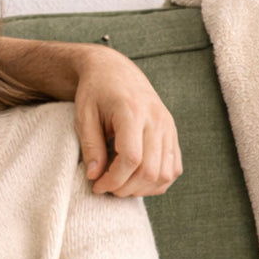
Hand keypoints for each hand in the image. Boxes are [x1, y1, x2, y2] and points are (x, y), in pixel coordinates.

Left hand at [73, 47, 182, 196]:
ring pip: (166, 173)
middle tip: (106, 188)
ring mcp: (168, 127)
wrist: (113, 70)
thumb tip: (95, 177)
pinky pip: (174, 167)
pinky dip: (158, 181)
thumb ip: (90, 146)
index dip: (114, 179)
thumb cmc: (95, 92)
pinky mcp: (172, 133)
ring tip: (120, 185)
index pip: (131, 158)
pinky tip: (137, 181)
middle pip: (150, 170)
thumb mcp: (84, 115)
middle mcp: (156, 120)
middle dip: (126, 187)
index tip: (97, 185)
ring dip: (143, 188)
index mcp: (132, 112)